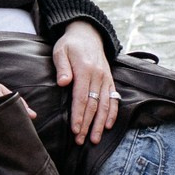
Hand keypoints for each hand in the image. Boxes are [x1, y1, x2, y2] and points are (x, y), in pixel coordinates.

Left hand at [55, 19, 118, 144]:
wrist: (88, 34)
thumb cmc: (70, 45)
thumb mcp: (60, 51)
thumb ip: (62, 67)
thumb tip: (63, 83)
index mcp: (85, 69)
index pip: (81, 97)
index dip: (79, 115)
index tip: (75, 131)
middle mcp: (98, 75)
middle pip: (94, 105)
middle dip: (87, 125)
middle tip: (81, 141)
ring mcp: (106, 78)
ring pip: (105, 105)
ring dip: (101, 124)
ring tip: (95, 139)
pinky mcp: (110, 80)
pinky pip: (114, 98)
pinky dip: (113, 113)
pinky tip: (109, 126)